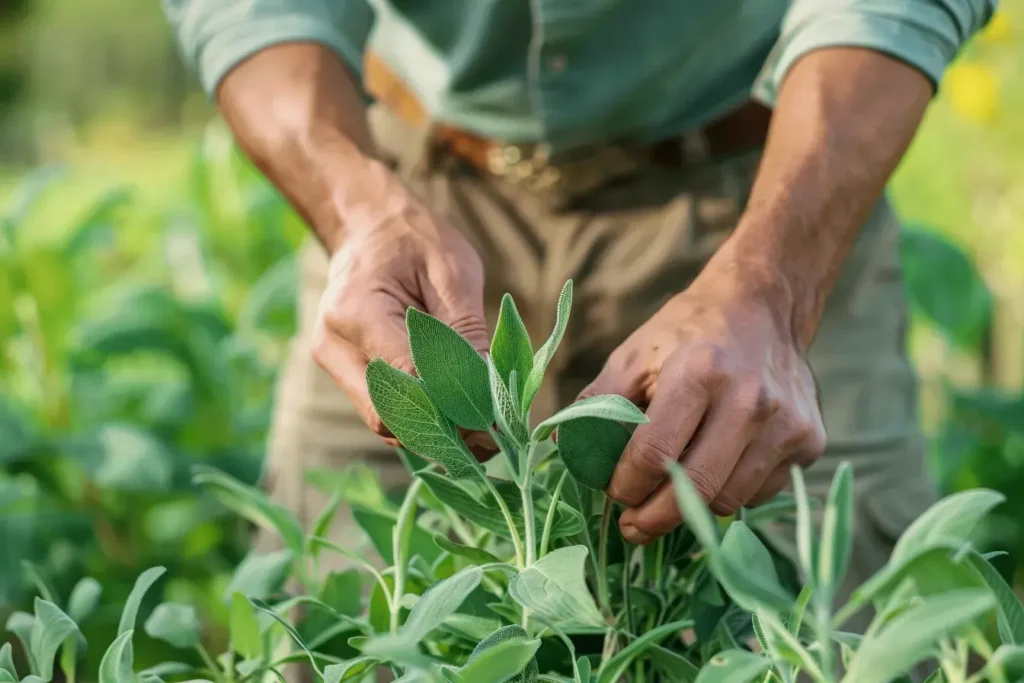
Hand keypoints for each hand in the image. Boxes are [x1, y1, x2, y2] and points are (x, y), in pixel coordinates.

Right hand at [310, 177, 494, 458]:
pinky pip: (382, 409)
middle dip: (442, 430)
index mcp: (356, 313)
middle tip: (493, 434)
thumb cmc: (413, 237)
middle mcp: (334, 345)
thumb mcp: (452, 272)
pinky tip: (456, 414)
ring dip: (432, 430)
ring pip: (383, 421)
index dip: (452, 406)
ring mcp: (333, 361)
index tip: (496, 418)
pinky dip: (419, 417)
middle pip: (387, 415)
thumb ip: (466, 332)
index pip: (406, 379)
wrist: (367, 224)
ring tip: (481, 426)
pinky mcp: (343, 371)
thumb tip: (491, 390)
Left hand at [578, 261, 825, 544]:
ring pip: (728, 499)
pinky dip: (730, 491)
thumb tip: (564, 450)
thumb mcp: (632, 354)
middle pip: (694, 489)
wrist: (763, 305)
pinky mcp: (810, 440)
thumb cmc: (687, 333)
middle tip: (632, 527)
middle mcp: (750, 399)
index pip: (654, 455)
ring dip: (693, 509)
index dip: (625, 486)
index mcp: (698, 373)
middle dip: (654, 518)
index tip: (613, 493)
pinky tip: (714, 469)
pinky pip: (760, 492)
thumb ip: (597, 402)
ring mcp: (786, 423)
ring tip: (669, 497)